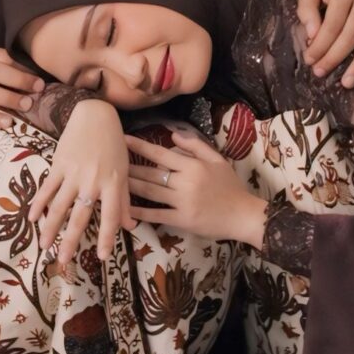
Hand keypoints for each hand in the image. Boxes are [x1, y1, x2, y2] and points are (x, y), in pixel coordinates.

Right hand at [33, 99, 131, 264]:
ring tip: (44, 245)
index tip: (101, 257)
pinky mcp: (59, 164)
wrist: (95, 114)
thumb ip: (125, 200)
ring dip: (50, 227)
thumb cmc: (114, 145)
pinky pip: (47, 187)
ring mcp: (74, 172)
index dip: (106, 237)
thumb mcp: (124, 170)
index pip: (110, 216)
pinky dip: (39, 203)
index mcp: (114, 183)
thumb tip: (129, 226)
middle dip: (71, 240)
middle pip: (80, 216)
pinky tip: (32, 218)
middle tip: (63, 261)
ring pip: (60, 205)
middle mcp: (93, 180)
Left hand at [125, 125, 265, 246]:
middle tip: (110, 161)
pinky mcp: (182, 220)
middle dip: (129, 167)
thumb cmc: (231, 186)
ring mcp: (182, 202)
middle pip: (151, 173)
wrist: (243, 215)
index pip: (161, 153)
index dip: (140, 146)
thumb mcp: (217, 160)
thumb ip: (195, 146)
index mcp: (193, 166)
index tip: (123, 139)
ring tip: (113, 181)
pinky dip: (141, 212)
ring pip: (151, 192)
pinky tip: (126, 209)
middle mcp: (185, 182)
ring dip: (130, 186)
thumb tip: (172, 133)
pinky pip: (157, 215)